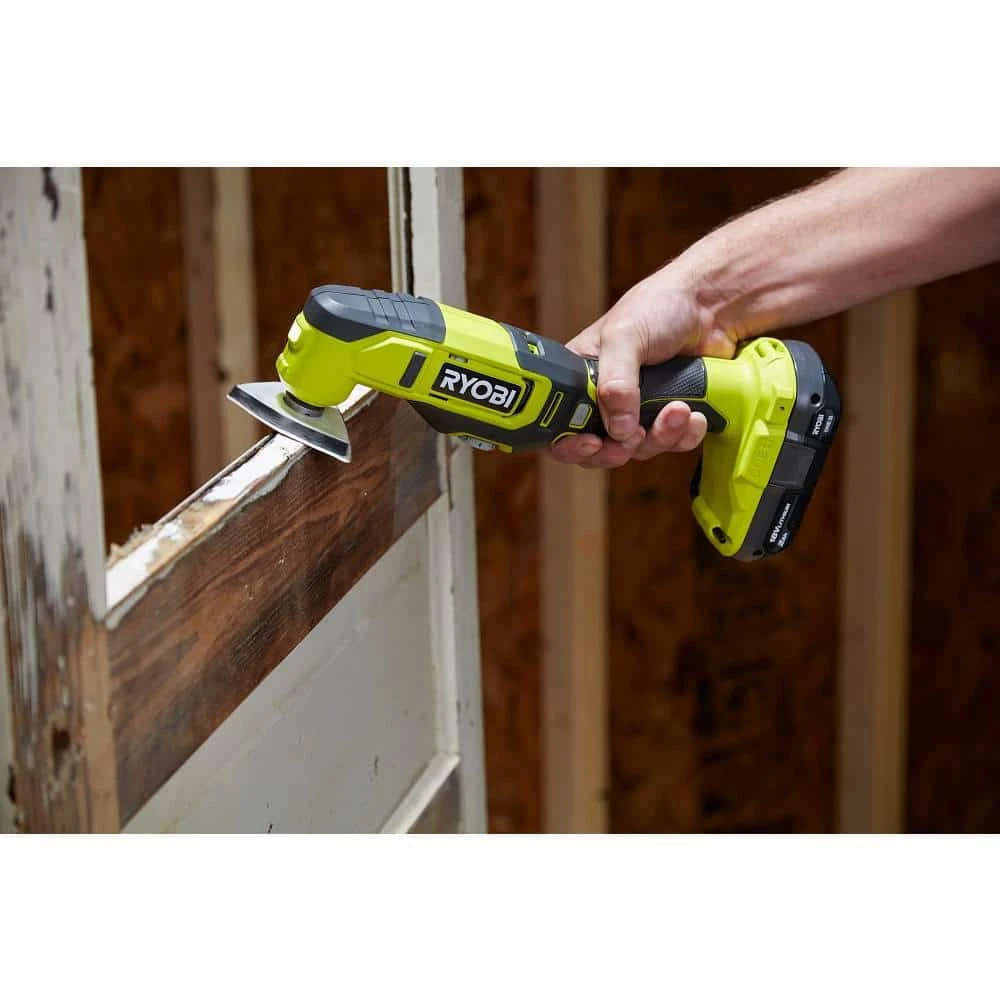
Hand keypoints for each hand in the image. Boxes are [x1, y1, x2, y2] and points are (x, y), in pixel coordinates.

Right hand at [547, 269, 740, 468]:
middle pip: (597, 448)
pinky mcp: (668, 416)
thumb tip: (617, 427)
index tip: (590, 443)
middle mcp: (604, 399)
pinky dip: (684, 435)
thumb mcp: (625, 335)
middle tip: (632, 438)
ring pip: (638, 448)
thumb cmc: (660, 305)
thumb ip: (615, 380)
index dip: (569, 443)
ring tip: (678, 408)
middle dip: (618, 448)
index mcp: (580, 377)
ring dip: (660, 436)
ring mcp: (637, 410)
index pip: (560, 424)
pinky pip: (672, 444)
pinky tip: (695, 415)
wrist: (712, 305)